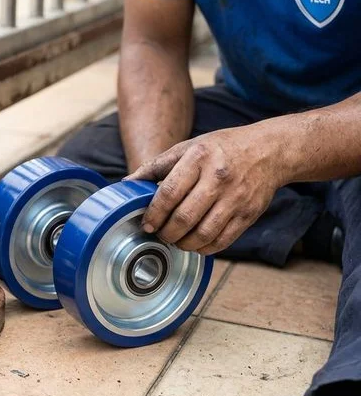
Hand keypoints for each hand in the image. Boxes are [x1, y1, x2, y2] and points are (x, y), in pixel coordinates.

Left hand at [125, 125, 286, 254]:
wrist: (268, 151)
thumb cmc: (221, 149)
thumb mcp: (187, 147)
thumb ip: (156, 166)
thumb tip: (127, 184)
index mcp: (199, 158)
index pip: (169, 193)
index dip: (154, 214)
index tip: (146, 224)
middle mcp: (219, 178)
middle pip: (185, 217)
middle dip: (166, 233)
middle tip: (159, 234)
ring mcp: (236, 198)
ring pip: (203, 234)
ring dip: (184, 244)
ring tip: (175, 240)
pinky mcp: (248, 214)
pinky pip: (222, 241)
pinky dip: (204, 248)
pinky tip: (195, 243)